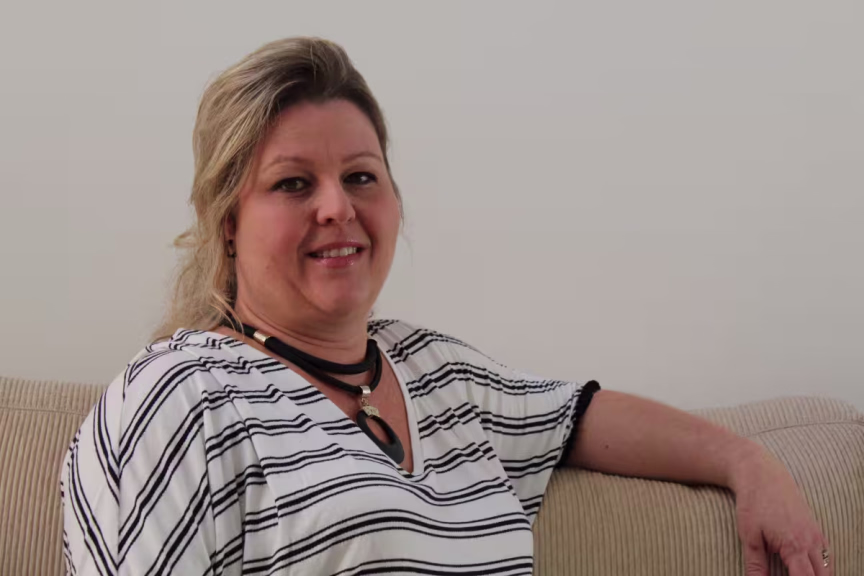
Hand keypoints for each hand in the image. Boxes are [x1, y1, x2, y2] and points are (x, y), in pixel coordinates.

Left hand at [729, 446, 832, 575]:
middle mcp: (812, 542)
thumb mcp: (748, 536)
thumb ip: (755, 564)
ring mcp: (817, 535)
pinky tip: (805, 568)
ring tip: (796, 573)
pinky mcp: (816, 529)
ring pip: (828, 568)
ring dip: (818, 575)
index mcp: (795, 545)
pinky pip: (827, 555)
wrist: (762, 475)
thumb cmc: (753, 503)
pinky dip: (821, 566)